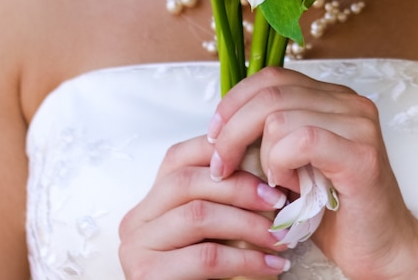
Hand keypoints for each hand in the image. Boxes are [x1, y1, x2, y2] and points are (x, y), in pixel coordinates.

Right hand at [118, 135, 291, 278]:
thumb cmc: (202, 274)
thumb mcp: (210, 230)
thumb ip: (221, 201)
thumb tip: (266, 174)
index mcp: (152, 199)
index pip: (180, 156)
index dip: (219, 151)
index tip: (261, 161)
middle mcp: (138, 218)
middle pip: (188, 181)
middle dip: (240, 186)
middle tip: (279, 200)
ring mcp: (138, 246)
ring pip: (199, 215)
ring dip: (248, 224)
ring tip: (280, 236)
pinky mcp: (147, 274)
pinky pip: (206, 257)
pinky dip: (246, 259)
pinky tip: (271, 265)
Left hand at [206, 66, 417, 279]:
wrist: (383, 251)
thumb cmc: (334, 211)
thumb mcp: (293, 163)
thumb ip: (270, 134)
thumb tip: (221, 125)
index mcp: (332, 98)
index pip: (272, 77)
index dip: (236, 101)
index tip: (213, 134)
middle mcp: (349, 102)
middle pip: (270, 93)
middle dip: (233, 130)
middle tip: (220, 166)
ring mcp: (359, 124)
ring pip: (280, 116)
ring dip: (262, 155)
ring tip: (273, 184)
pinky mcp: (361, 153)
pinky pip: (302, 140)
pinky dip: (282, 163)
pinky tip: (287, 187)